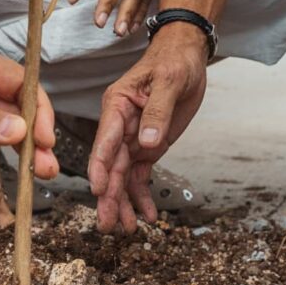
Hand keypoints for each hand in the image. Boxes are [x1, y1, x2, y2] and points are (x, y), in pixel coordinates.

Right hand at [86, 24, 208, 232]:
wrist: (186, 55)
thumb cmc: (174, 60)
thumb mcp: (170, 81)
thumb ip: (157, 111)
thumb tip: (146, 143)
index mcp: (117, 105)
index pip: (104, 140)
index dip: (100, 167)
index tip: (99, 191)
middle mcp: (119, 125)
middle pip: (110, 165)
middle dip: (108, 196)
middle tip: (107, 224)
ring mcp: (132, 138)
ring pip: (122, 176)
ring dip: (123, 202)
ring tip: (126, 229)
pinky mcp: (147, 146)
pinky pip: (139, 175)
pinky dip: (142, 195)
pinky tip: (147, 215)